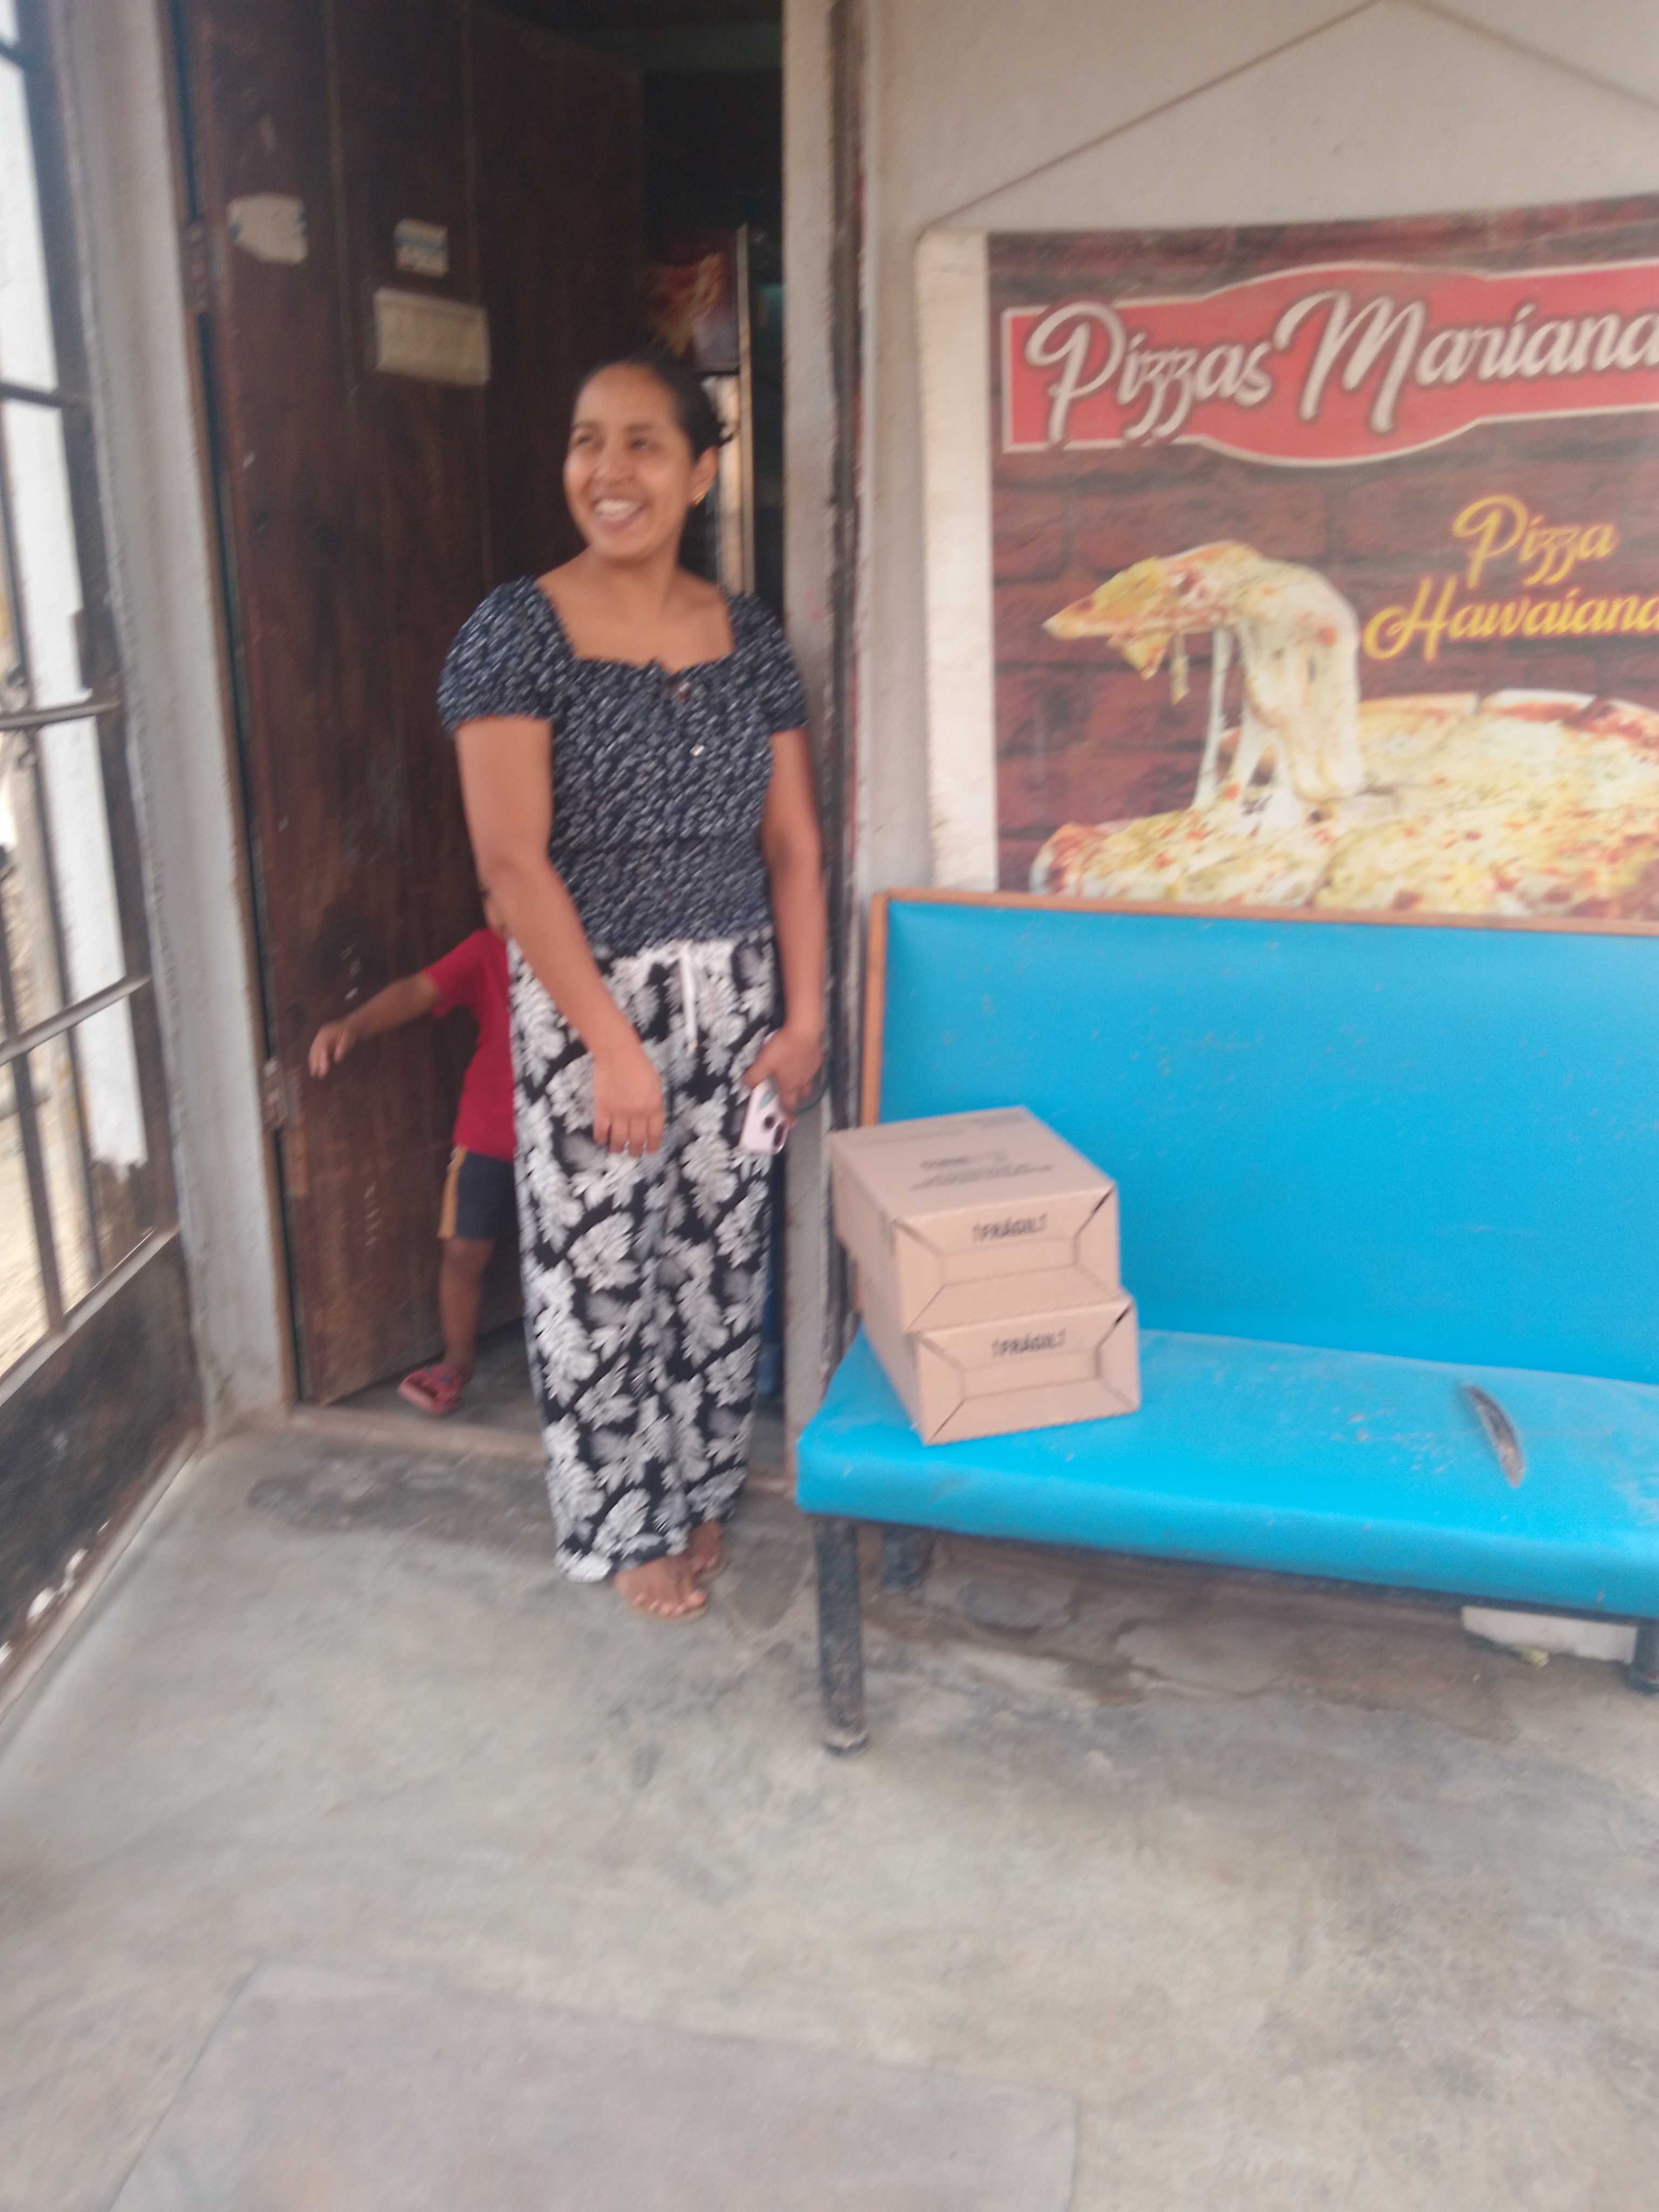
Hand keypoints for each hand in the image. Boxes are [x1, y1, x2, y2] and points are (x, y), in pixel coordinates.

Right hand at [309, 1019, 356, 1077]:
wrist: (349, 1026)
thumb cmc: (350, 1033)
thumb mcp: (348, 1039)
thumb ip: (343, 1048)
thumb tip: (337, 1059)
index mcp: (326, 1034)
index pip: (322, 1049)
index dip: (321, 1060)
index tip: (323, 1071)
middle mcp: (320, 1035)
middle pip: (315, 1050)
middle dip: (315, 1063)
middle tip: (315, 1074)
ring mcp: (319, 1037)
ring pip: (313, 1051)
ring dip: (312, 1062)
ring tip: (313, 1073)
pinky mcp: (319, 1041)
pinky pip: (314, 1050)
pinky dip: (313, 1058)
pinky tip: (314, 1066)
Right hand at [593, 1034, 663, 1154]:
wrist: (617, 1054)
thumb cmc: (639, 1065)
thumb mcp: (655, 1085)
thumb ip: (654, 1103)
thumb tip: (651, 1119)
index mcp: (654, 1106)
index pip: (655, 1133)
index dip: (653, 1145)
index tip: (650, 1151)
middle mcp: (638, 1113)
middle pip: (637, 1139)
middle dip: (635, 1150)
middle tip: (633, 1154)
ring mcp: (619, 1112)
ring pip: (619, 1139)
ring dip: (618, 1148)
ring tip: (617, 1150)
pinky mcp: (602, 1108)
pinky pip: (601, 1129)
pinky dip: (601, 1138)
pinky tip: (602, 1141)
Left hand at [743, 1023, 822, 1117]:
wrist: (805, 1031)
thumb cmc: (783, 1049)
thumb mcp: (763, 1063)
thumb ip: (754, 1076)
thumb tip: (747, 1085)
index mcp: (789, 1086)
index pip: (788, 1105)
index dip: (787, 1115)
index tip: (790, 1123)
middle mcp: (802, 1082)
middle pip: (801, 1096)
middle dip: (796, 1098)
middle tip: (790, 1095)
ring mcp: (811, 1070)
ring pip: (808, 1082)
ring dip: (801, 1083)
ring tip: (795, 1076)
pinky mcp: (817, 1058)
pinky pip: (811, 1068)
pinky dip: (806, 1068)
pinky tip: (801, 1059)